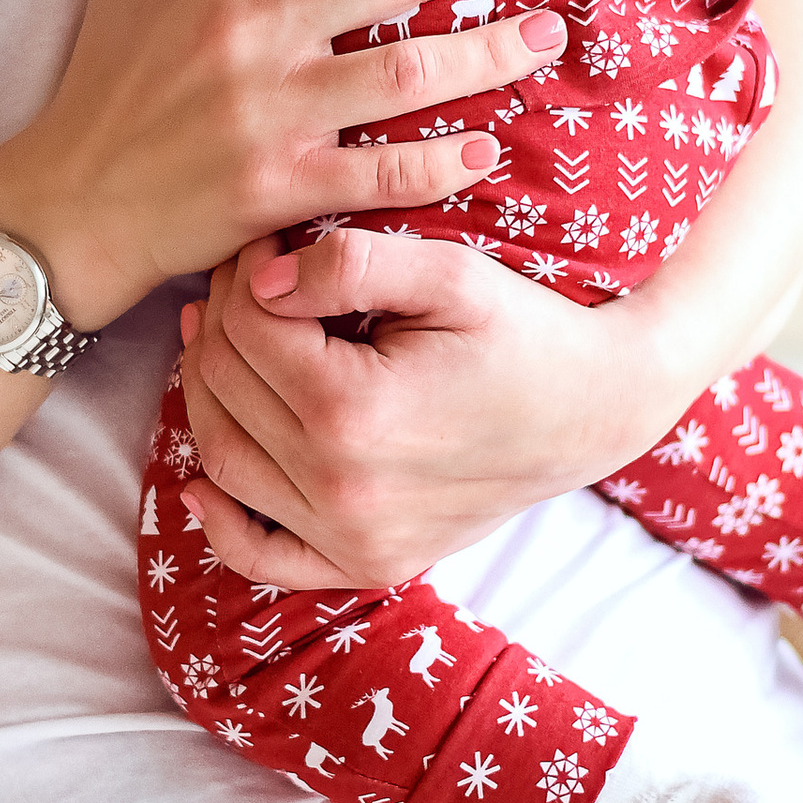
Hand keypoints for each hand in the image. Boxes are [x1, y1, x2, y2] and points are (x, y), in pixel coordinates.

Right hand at [0, 0, 575, 334]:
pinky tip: (487, 149)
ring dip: (493, 52)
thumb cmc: (107, 69)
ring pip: (411, 72)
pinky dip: (443, 164)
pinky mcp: (281, 187)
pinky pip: (384, 173)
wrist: (69, 199)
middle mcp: (254, 25)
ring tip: (548, 33)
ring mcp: (271, 110)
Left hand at [176, 224, 702, 589]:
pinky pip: (262, 556)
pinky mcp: (367, 562)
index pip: (248, 330)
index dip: (242, 273)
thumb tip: (258, 283)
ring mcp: (352, 538)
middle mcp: (342, 489)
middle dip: (221, 320)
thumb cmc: (528, 331)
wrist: (598, 408)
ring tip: (226, 340)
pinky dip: (220, 520)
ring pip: (224, 460)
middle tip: (242, 280)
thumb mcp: (451, 273)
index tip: (263, 239)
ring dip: (208, 394)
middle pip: (226, 390)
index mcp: (355, 413)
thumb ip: (349, 263)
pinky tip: (203, 479)